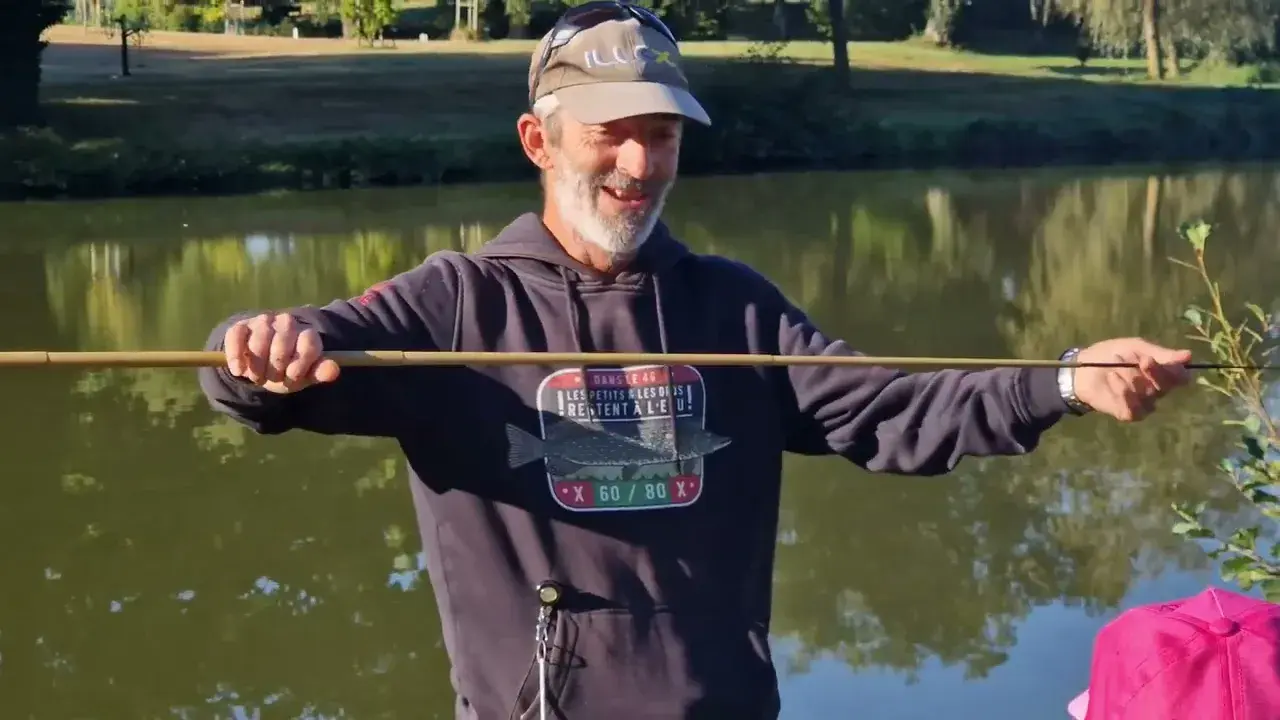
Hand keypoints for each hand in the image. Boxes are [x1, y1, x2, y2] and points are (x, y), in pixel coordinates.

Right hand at [223, 313, 339, 393]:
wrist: (261, 366)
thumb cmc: (288, 370)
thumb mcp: (305, 375)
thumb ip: (319, 372)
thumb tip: (333, 371)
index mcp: (307, 334)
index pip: (308, 344)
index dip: (299, 366)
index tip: (291, 378)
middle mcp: (287, 323)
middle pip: (282, 343)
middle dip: (276, 368)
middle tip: (272, 379)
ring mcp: (264, 322)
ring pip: (259, 340)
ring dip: (257, 366)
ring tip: (258, 377)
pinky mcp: (241, 326)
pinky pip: (237, 336)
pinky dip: (237, 356)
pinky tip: (239, 371)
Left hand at [1073, 338, 1191, 421]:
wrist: (1081, 368)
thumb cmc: (1109, 355)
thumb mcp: (1135, 347)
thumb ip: (1160, 353)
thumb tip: (1188, 356)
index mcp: (1162, 373)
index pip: (1181, 377)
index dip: (1170, 370)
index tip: (1149, 359)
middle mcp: (1157, 390)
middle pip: (1166, 386)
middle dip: (1150, 372)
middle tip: (1136, 361)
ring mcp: (1144, 404)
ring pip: (1148, 395)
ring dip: (1130, 379)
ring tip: (1115, 368)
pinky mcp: (1129, 414)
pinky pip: (1134, 409)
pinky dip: (1122, 392)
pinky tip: (1112, 379)